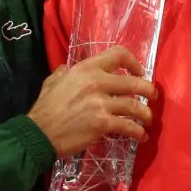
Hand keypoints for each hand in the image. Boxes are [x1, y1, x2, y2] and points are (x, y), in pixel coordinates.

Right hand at [28, 46, 155, 157]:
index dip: (134, 63)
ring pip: (135, 106)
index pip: (119, 54)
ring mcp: (101, 103)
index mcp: (86, 68)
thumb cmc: (45, 108)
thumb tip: (68, 68)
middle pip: (135, 82)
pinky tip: (140, 136)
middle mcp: (97, 81)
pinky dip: (138, 132)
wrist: (39, 133)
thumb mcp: (53, 81)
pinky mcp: (103, 123)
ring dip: (146, 114)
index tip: (139, 73)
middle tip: (152, 97)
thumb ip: (64, 72)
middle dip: (148, 90)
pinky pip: (129, 126)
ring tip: (148, 120)